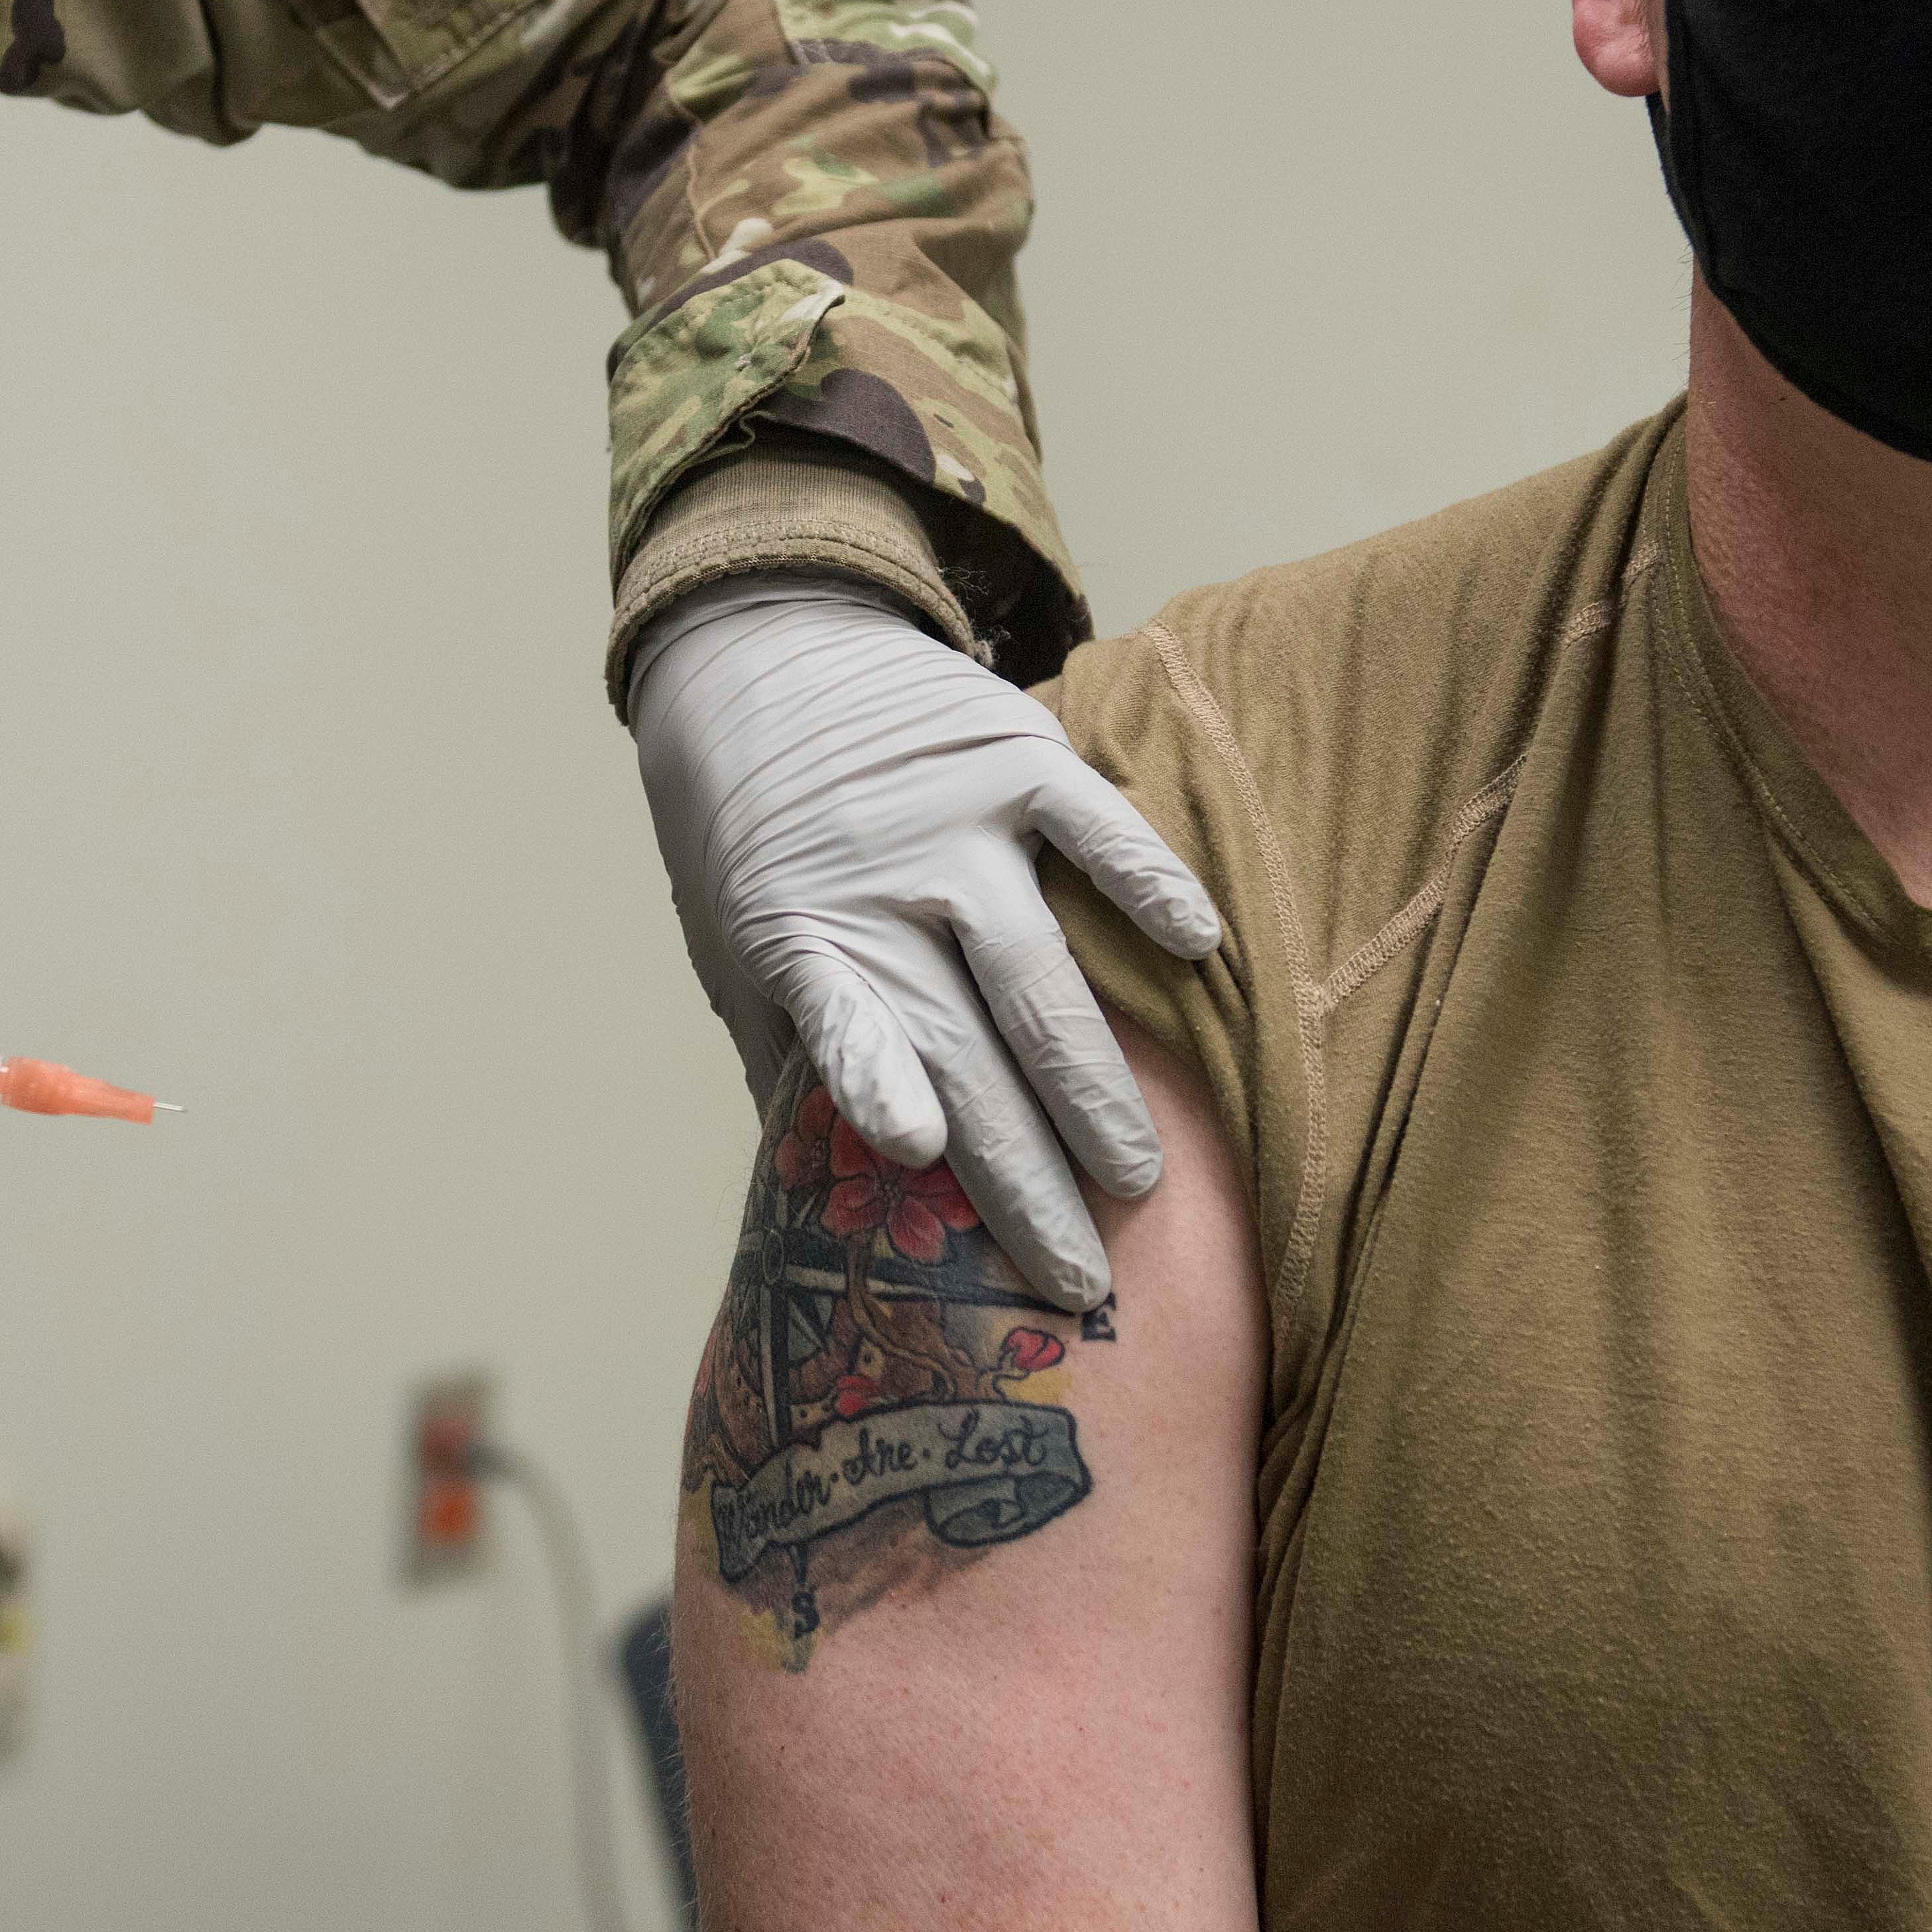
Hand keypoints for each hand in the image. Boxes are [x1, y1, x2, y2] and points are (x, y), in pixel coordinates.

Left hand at [633, 579, 1221, 1309]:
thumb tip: (824, 1195)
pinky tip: (1198, 948)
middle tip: (1082, 1274)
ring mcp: (957, 823)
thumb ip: (791, 1050)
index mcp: (802, 940)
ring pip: (1041, 973)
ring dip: (1093, 1085)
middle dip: (1027, 1175)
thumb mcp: (733, 945)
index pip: (848, 1035)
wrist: (756, 656)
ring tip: (1141, 1176)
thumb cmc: (746, 835)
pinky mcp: (1017, 755)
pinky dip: (1148, 883)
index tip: (917, 1146)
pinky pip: (1098, 828)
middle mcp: (883, 888)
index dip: (881, 1085)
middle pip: (969, 1050)